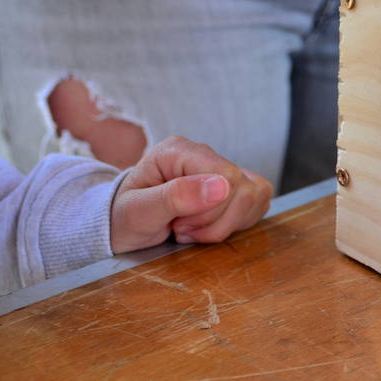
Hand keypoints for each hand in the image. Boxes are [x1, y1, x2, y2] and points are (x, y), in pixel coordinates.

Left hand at [109, 136, 272, 253]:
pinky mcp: (233, 186)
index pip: (228, 176)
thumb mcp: (139, 211)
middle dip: (216, 222)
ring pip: (256, 196)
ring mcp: (220, 169)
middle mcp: (203, 154)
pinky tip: (210, 227)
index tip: (178, 224)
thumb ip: (176, 196)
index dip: (211, 210)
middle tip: (182, 228)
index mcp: (179, 151)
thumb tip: (220, 187)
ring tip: (193, 229)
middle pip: (244, 189)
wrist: (121, 226)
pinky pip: (259, 201)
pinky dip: (238, 223)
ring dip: (226, 224)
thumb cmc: (125, 217)